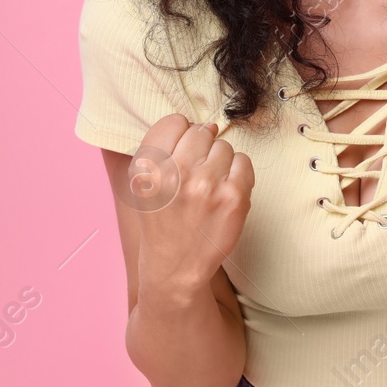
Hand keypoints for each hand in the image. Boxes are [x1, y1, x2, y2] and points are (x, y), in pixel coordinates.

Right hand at [133, 114, 253, 296]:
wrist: (176, 264)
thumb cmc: (161, 219)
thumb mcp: (143, 182)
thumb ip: (163, 147)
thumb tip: (207, 126)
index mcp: (149, 167)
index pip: (174, 122)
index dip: (179, 136)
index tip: (180, 152)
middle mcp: (177, 173)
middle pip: (200, 131)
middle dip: (200, 148)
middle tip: (195, 173)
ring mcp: (208, 185)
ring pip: (223, 146)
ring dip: (219, 162)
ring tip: (208, 186)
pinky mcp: (234, 197)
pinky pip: (243, 162)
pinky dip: (237, 174)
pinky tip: (224, 191)